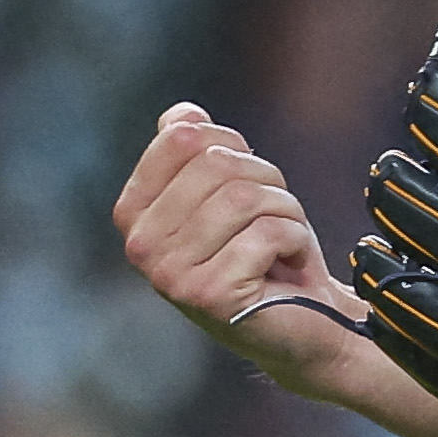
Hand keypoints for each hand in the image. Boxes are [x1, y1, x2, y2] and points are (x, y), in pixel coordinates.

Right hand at [115, 106, 372, 397]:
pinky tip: (286, 267)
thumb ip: (198, 152)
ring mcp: (170, 275)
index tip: (247, 183)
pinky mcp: (210, 296)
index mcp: (133, 212)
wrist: (304, 322)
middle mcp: (140, 246)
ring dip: (284, 213)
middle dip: (266, 182)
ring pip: (245, 198)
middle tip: (273, 219)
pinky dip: (295, 241)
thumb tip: (183, 114)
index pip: (183, 138)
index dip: (233, 148)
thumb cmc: (266, 252)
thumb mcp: (231, 191)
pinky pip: (268, 233)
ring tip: (281, 244)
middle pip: (218, 165)